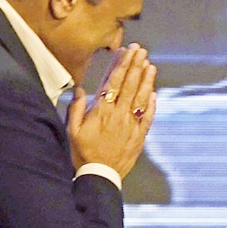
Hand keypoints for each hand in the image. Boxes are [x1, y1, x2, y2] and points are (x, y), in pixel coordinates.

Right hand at [67, 43, 156, 177]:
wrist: (99, 176)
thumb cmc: (82, 153)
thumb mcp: (72, 130)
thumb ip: (75, 108)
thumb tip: (79, 89)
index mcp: (101, 111)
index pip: (114, 82)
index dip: (121, 65)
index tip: (127, 51)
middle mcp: (118, 115)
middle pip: (130, 85)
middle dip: (136, 65)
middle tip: (141, 50)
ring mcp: (131, 125)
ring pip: (141, 98)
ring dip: (146, 80)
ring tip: (150, 65)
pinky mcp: (139, 137)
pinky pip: (148, 118)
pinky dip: (152, 105)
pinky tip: (154, 93)